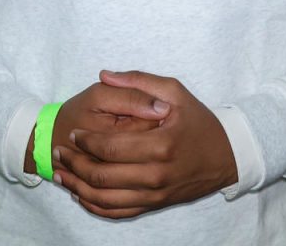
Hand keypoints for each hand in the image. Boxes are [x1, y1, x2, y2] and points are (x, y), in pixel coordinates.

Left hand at [52, 70, 237, 219]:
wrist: (226, 156)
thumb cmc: (198, 120)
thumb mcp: (175, 92)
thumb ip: (139, 81)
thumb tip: (105, 74)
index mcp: (161, 145)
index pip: (109, 148)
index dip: (84, 141)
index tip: (72, 132)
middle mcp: (157, 175)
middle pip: (102, 176)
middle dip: (74, 164)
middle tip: (59, 152)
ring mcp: (156, 195)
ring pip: (105, 199)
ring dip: (77, 187)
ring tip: (61, 173)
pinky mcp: (155, 205)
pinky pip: (117, 212)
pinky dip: (94, 205)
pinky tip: (80, 193)